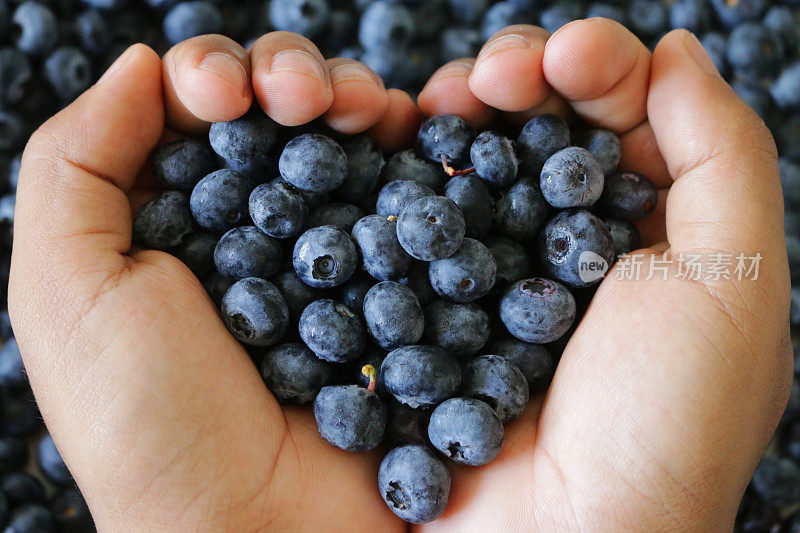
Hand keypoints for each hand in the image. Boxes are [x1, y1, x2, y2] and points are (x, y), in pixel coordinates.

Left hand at [9, 33, 416, 530]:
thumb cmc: (151, 424)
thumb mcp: (68, 292)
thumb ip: (76, 164)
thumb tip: (143, 63)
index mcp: (179, 222)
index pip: (200, 113)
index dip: (215, 77)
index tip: (224, 94)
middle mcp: (260, 231)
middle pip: (280, 114)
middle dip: (290, 76)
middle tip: (300, 95)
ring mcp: (338, 256)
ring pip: (351, 143)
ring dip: (354, 100)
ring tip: (359, 109)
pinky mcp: (405, 284)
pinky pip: (414, 196)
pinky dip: (416, 152)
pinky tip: (409, 136)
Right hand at [417, 20, 791, 529]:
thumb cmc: (665, 426)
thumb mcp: (737, 286)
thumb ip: (722, 154)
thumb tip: (678, 49)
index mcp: (651, 235)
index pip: (624, 118)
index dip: (598, 68)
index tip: (567, 52)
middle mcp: (570, 249)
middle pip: (540, 128)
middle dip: (518, 77)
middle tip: (493, 74)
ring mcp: (492, 277)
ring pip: (473, 162)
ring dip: (460, 114)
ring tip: (445, 103)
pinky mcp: (426, 308)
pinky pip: (413, 222)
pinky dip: (407, 174)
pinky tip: (402, 149)